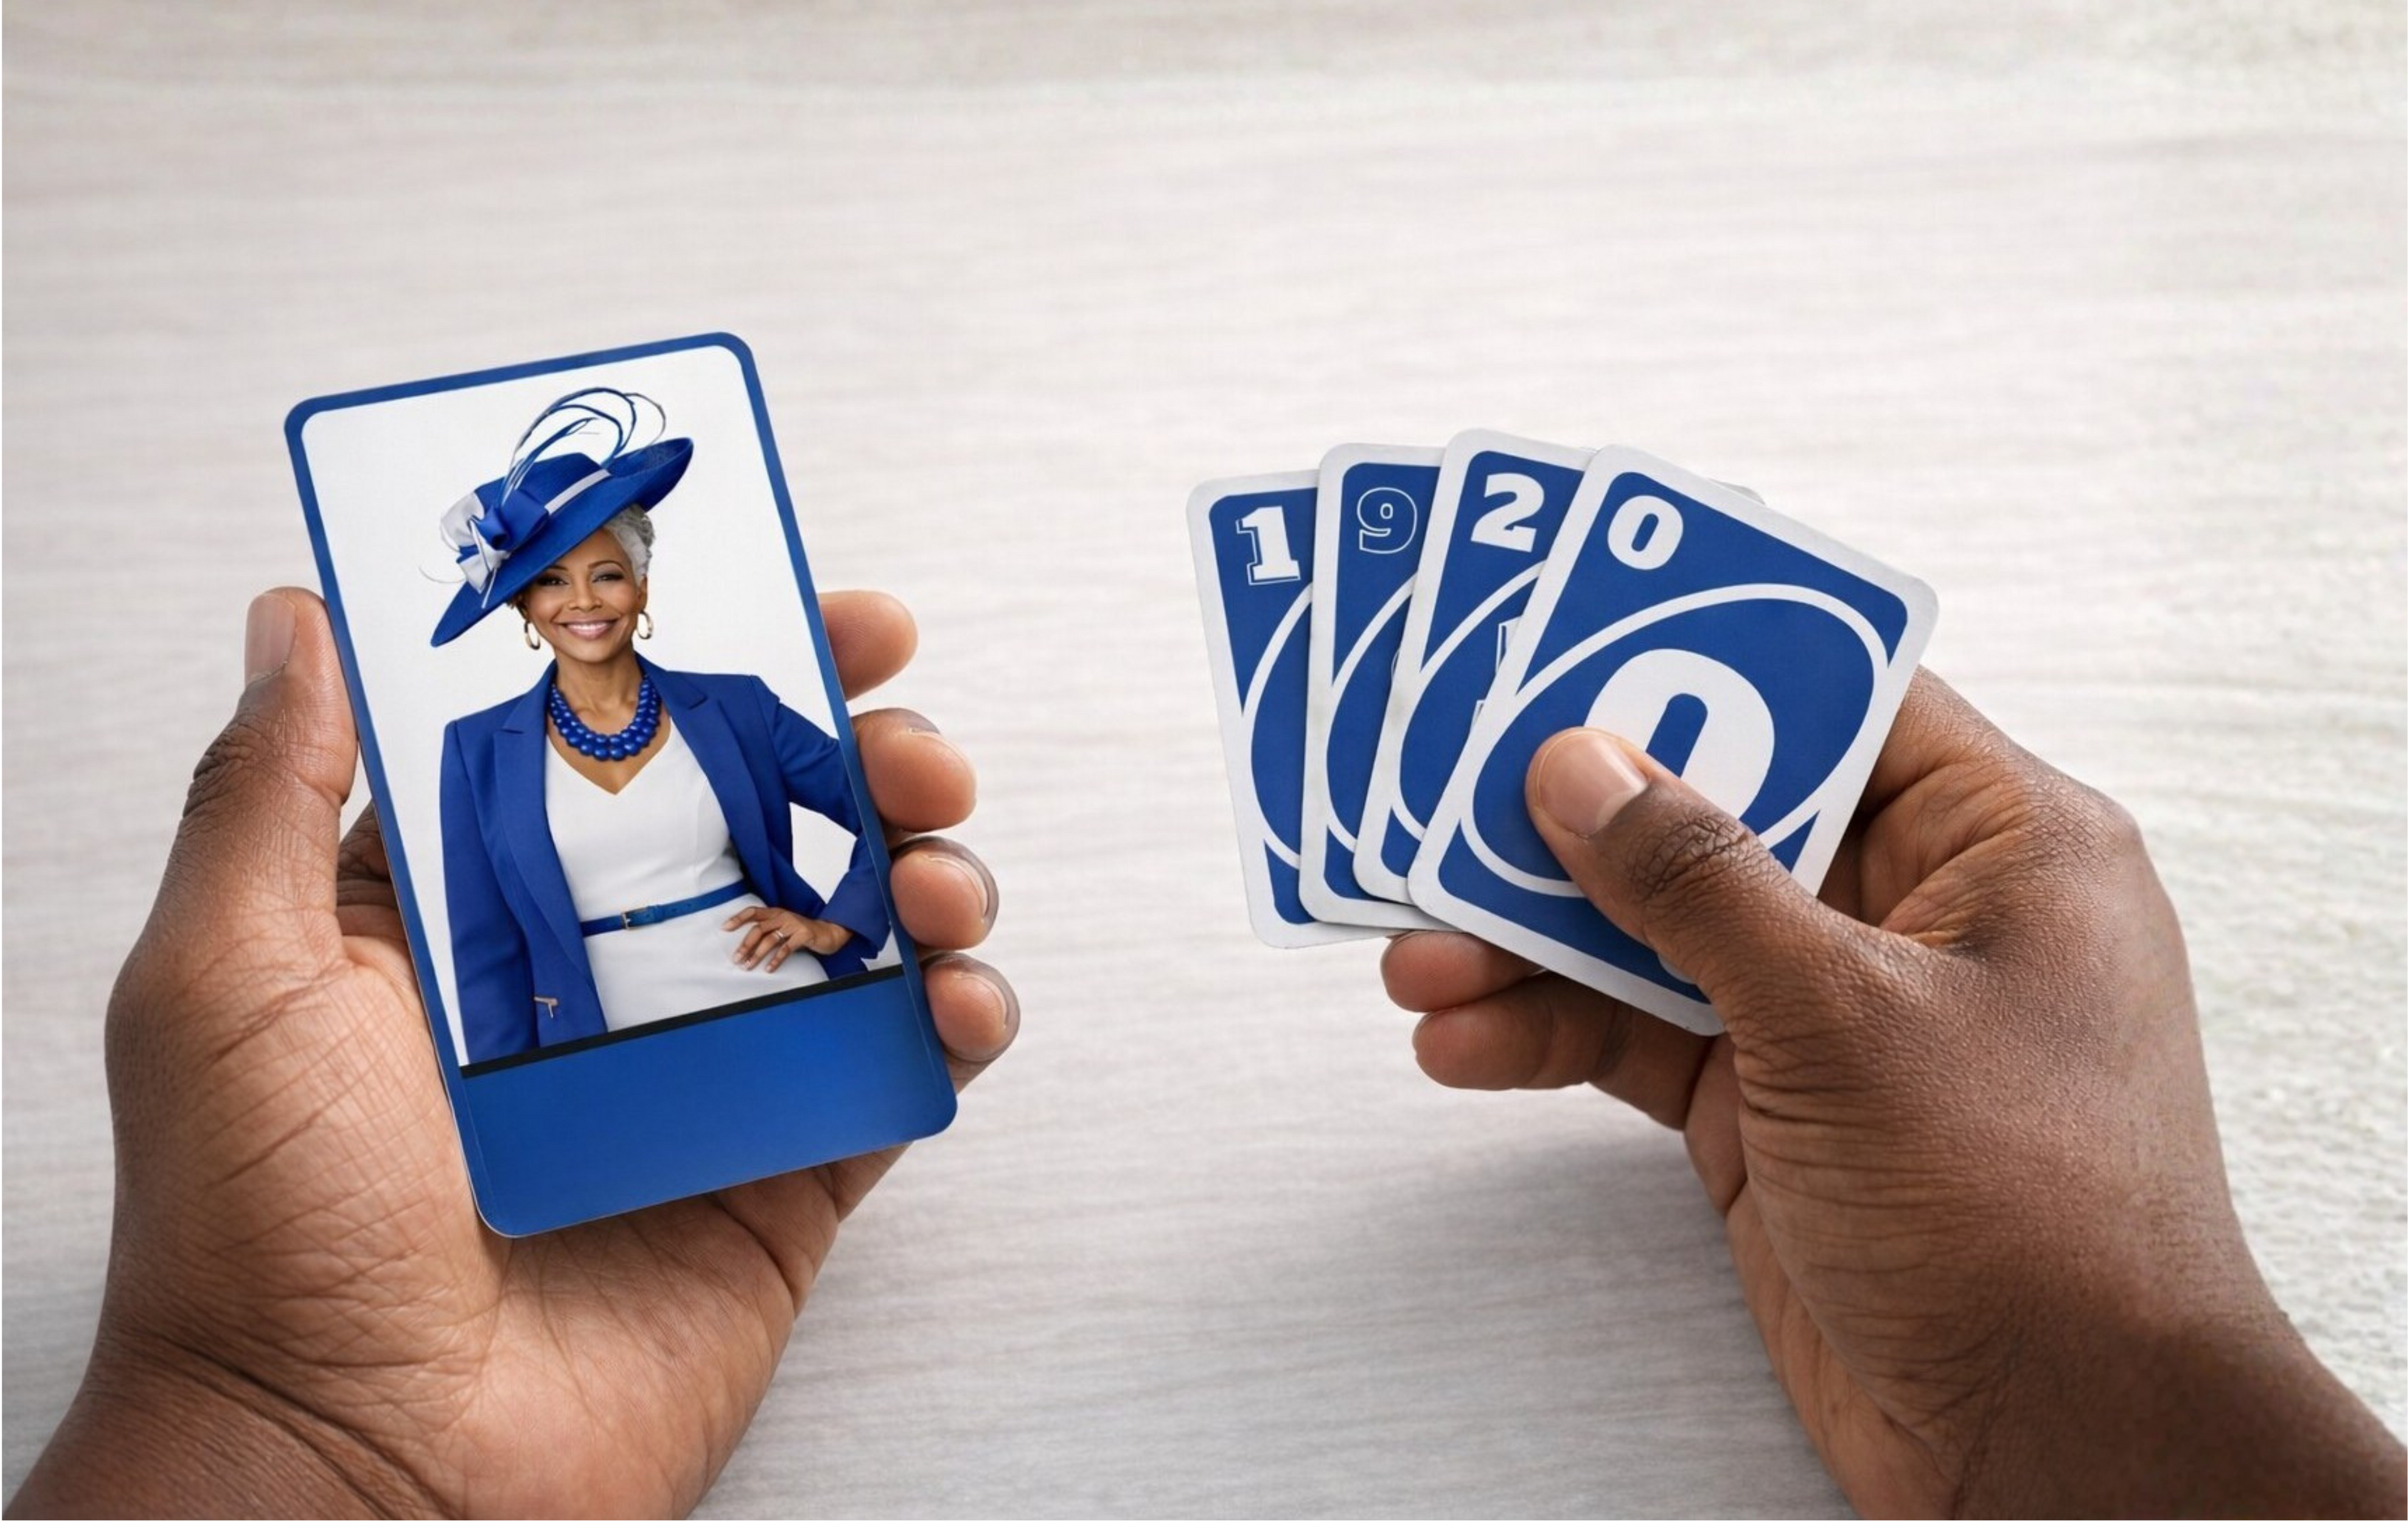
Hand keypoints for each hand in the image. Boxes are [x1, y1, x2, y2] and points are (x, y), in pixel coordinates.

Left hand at [11, 587, 1014, 1520]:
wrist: (352, 1473)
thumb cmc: (257, 1237)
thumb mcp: (224, 979)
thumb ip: (268, 789)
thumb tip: (301, 615)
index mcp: (481, 910)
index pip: (624, 741)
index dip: (729, 660)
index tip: (817, 611)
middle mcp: (603, 977)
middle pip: (772, 819)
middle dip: (866, 755)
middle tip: (906, 741)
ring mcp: (700, 1076)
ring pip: (857, 932)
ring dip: (932, 872)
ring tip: (940, 879)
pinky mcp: (775, 1178)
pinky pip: (893, 1079)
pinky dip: (956, 1026)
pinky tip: (960, 1003)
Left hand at [722, 905, 849, 967]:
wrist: (828, 932)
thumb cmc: (802, 932)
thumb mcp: (784, 927)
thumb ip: (769, 930)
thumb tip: (746, 945)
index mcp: (776, 912)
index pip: (753, 912)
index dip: (738, 919)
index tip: (725, 928)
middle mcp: (783, 916)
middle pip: (758, 929)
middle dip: (745, 944)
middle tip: (737, 958)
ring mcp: (793, 924)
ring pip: (770, 939)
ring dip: (757, 954)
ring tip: (748, 966)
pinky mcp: (803, 935)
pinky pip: (786, 948)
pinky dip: (776, 960)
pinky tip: (769, 968)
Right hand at [1384, 674, 2403, 1519]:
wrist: (2058, 1448)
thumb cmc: (2030, 1223)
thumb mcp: (1847, 1020)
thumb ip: (1700, 884)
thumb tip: (1583, 766)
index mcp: (2000, 845)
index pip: (1840, 694)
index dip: (1703, 651)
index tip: (1572, 630)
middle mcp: (1917, 913)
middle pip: (1720, 813)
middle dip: (1576, 819)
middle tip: (1443, 793)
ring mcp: (1838, 1013)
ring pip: (1658, 932)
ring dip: (1532, 942)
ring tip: (1416, 950)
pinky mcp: (1773, 1106)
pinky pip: (1640, 1036)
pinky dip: (1551, 1036)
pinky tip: (1464, 1038)